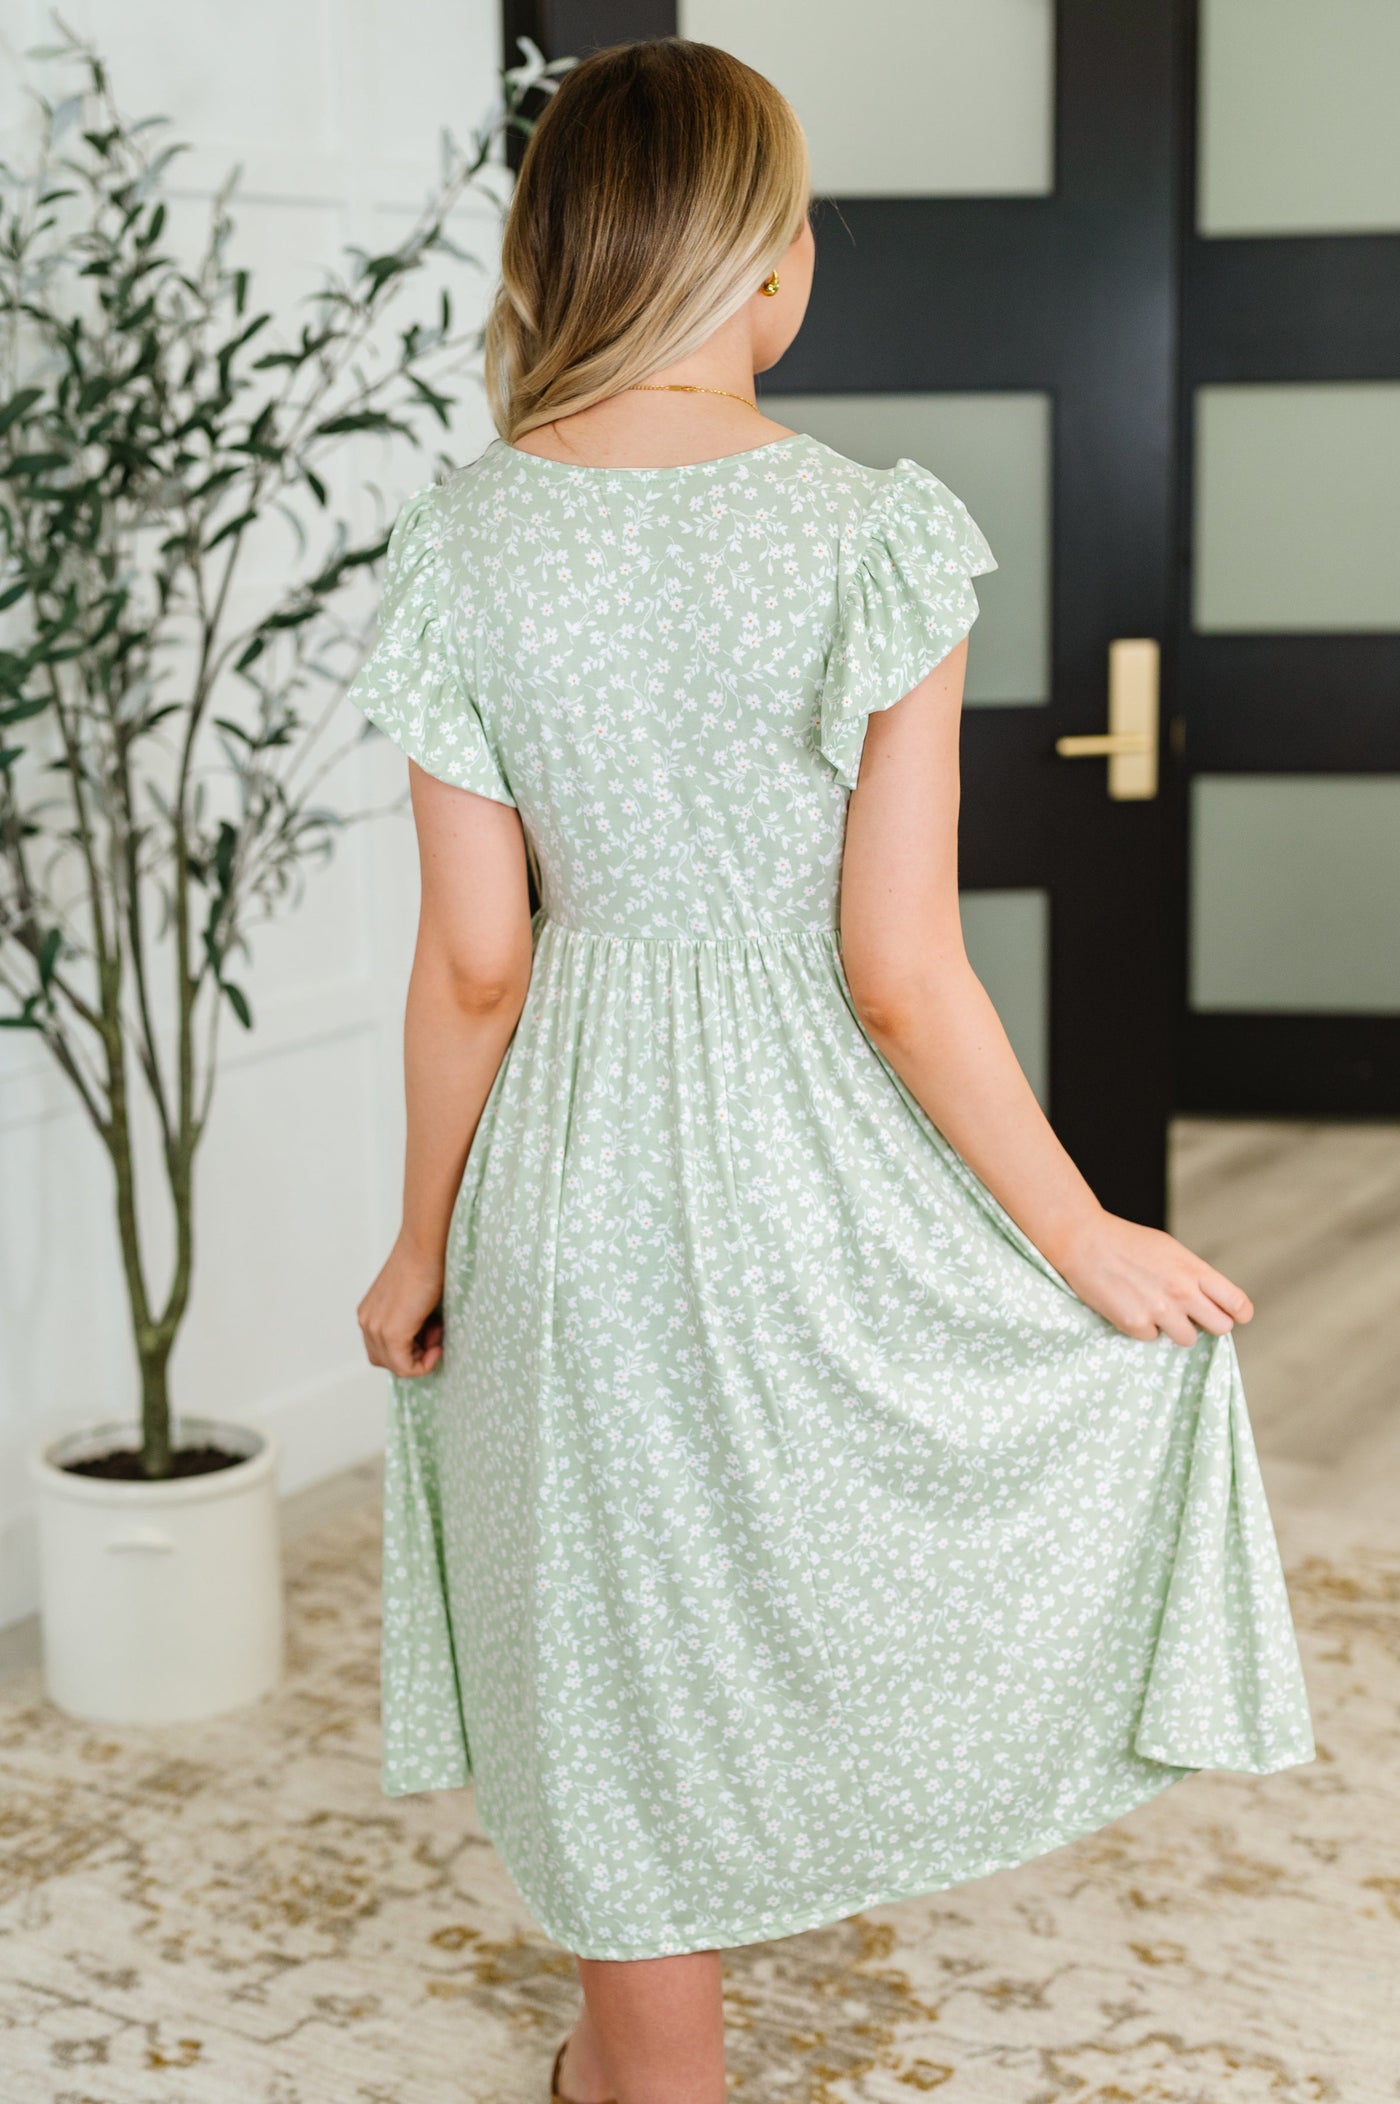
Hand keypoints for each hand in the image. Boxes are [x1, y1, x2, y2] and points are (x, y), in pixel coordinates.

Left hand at [357, 1234, 445, 1376]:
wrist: (425, 1247)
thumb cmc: (427, 1264)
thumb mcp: (412, 1299)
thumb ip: (410, 1321)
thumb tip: (425, 1342)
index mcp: (369, 1313)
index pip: (382, 1349)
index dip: (411, 1346)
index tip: (432, 1328)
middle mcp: (366, 1322)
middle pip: (385, 1360)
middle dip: (414, 1354)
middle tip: (435, 1330)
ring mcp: (376, 1329)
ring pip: (396, 1366)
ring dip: (422, 1356)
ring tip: (437, 1330)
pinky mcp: (391, 1334)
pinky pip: (405, 1368)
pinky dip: (424, 1364)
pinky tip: (438, 1346)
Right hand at [1050, 1210, 1252, 1346]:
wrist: (1084, 1241)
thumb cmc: (1127, 1242)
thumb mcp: (1170, 1250)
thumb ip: (1193, 1275)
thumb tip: (1209, 1302)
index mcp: (1193, 1269)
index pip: (1237, 1303)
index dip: (1239, 1313)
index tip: (1233, 1315)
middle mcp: (1182, 1292)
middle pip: (1221, 1327)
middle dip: (1209, 1323)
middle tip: (1192, 1315)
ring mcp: (1159, 1311)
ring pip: (1188, 1339)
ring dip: (1176, 1329)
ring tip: (1156, 1310)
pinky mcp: (1135, 1325)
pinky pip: (1153, 1339)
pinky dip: (1144, 1327)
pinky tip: (1130, 1307)